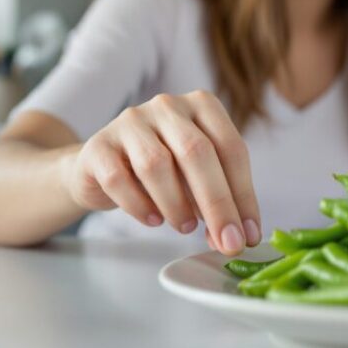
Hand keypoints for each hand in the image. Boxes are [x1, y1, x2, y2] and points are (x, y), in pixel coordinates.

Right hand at [62, 90, 259, 254]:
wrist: (102, 167)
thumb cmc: (164, 170)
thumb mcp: (198, 176)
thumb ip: (220, 198)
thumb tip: (239, 235)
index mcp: (202, 105)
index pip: (231, 148)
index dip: (243, 193)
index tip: (249, 234)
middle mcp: (168, 106)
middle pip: (197, 152)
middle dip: (217, 203)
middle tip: (227, 242)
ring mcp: (130, 121)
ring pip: (157, 164)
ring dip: (177, 204)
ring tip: (185, 227)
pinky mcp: (98, 146)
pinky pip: (120, 179)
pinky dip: (140, 206)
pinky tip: (153, 220)